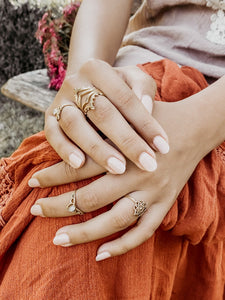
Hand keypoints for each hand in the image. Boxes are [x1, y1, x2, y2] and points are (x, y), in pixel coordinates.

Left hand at [30, 99, 207, 259]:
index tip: (33, 182)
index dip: (52, 175)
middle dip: (59, 206)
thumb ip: (102, 124)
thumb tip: (68, 137)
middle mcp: (137, 174)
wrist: (193, 126)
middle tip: (37, 210)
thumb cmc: (155, 117)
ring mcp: (153, 192)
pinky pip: (144, 232)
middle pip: (91, 197)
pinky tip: (101, 253)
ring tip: (58, 240)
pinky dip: (123, 245)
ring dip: (84, 233)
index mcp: (124, 149)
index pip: (79, 166)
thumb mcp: (127, 112)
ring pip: (115, 220)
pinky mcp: (165, 203)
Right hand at [45, 60, 168, 173]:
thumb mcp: (134, 79)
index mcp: (98, 69)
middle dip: (127, 140)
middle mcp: (76, 82)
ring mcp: (60, 101)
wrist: (86, 84)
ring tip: (119, 168)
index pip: (125, 98)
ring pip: (75, 125)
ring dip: (97, 148)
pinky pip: (53, 135)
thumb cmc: (116, 87)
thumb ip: (143, 89)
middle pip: (102, 112)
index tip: (163, 147)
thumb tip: (147, 108)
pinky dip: (65, 150)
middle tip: (148, 164)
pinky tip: (80, 165)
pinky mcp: (48, 118)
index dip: (146, 123)